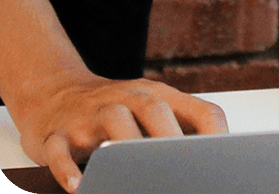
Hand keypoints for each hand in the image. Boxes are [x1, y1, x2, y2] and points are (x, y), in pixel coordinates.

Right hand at [13, 71, 225, 192]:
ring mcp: (90, 115)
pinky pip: (60, 149)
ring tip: (133, 175)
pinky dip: (67, 169)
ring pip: (111, 120)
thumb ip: (182, 133)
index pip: (200, 110)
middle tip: (181, 170)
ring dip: (124, 147)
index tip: (224, 165)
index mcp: (157, 97)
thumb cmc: (115, 111)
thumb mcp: (150, 112)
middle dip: (170, 138)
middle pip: (154, 108)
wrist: (54, 93)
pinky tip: (79, 186)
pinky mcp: (56, 134)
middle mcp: (125, 100)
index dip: (218, 137)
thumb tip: (216, 170)